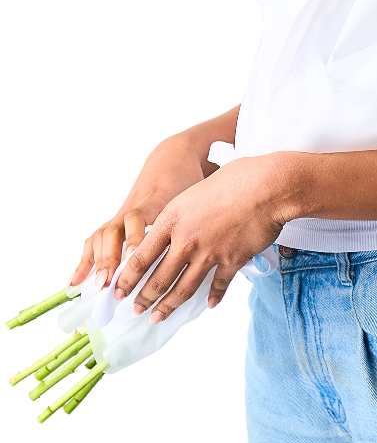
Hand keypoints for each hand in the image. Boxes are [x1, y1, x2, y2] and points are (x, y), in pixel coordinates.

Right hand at [69, 134, 211, 289]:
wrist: (174, 156)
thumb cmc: (190, 177)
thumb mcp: (199, 192)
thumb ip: (209, 212)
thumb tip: (234, 235)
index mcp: (156, 200)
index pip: (139, 218)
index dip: (135, 239)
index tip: (133, 260)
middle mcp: (135, 207)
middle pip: (116, 231)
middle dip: (113, 259)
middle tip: (114, 285)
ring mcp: (124, 212)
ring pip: (104, 235)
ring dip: (99, 261)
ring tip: (99, 287)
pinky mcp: (118, 218)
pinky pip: (97, 237)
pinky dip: (85, 259)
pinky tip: (76, 282)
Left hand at [112, 154, 292, 319]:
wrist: (267, 187)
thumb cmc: (236, 178)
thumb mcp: (196, 190)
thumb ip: (183, 213)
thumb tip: (178, 227)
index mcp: (173, 219)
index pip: (141, 256)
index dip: (127, 278)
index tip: (118, 290)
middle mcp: (186, 240)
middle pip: (159, 277)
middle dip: (144, 298)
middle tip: (136, 310)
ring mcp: (209, 253)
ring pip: (183, 288)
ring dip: (169, 305)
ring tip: (159, 316)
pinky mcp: (232, 261)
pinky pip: (219, 284)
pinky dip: (214, 296)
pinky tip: (210, 304)